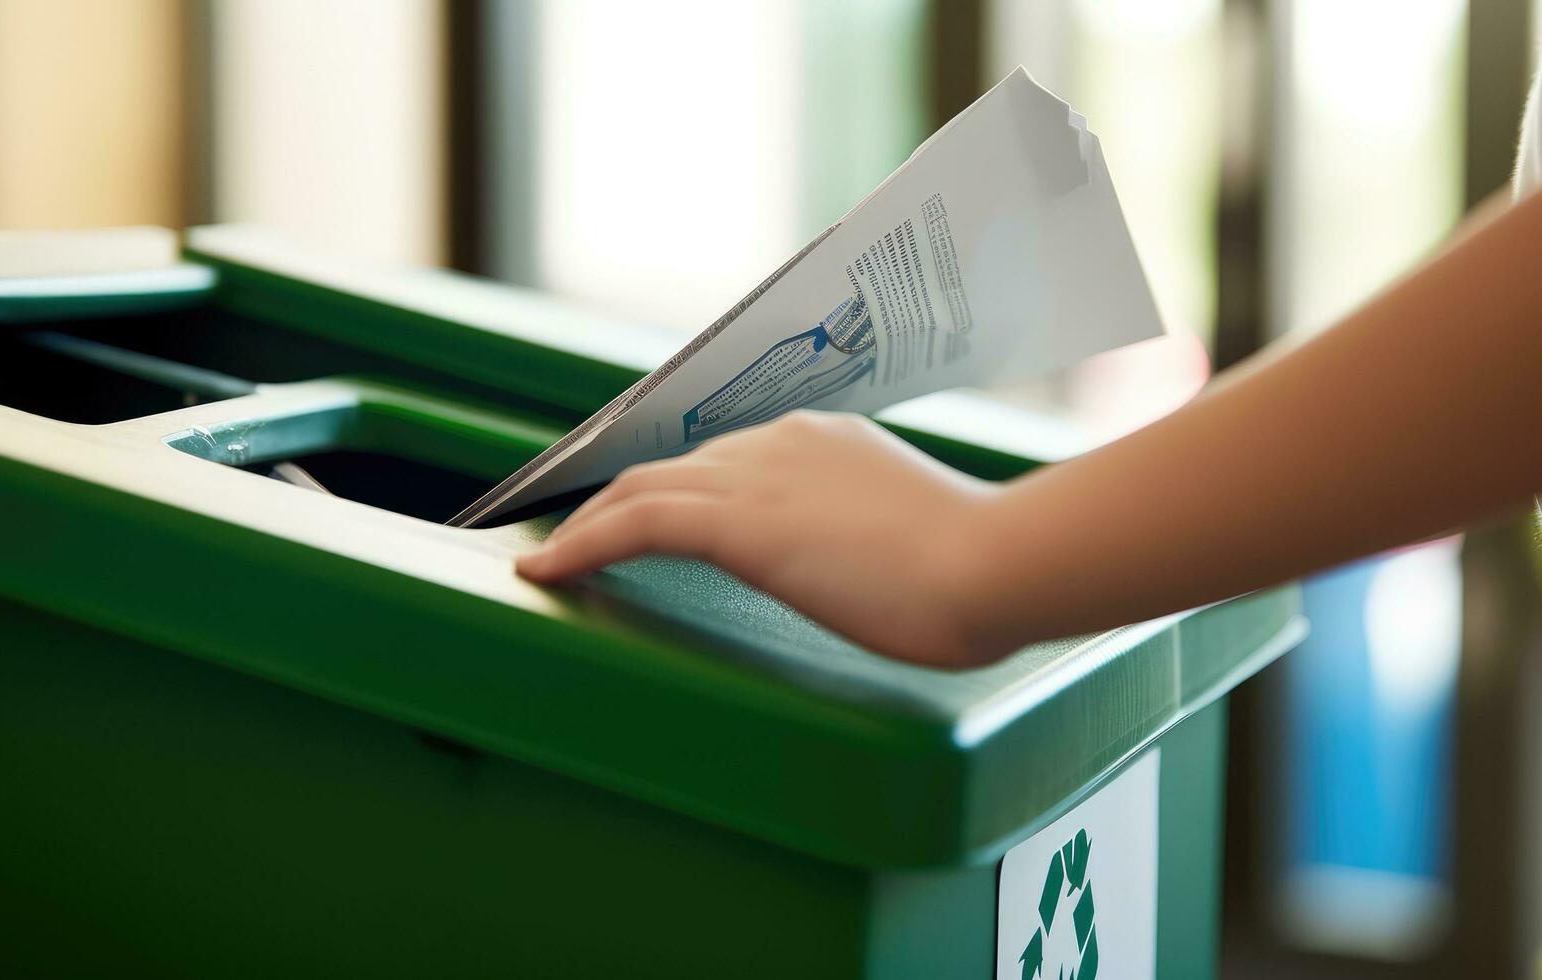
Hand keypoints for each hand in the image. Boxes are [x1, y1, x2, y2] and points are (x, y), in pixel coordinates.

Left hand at [515, 411, 1007, 667]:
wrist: (996, 561)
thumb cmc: (981, 569)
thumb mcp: (914, 539)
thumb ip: (870, 538)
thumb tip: (867, 569)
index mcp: (823, 441)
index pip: (722, 461)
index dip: (671, 489)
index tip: (637, 516)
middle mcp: (781, 441)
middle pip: (670, 467)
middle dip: (612, 502)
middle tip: (570, 541)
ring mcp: (759, 474)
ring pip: (640, 489)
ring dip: (582, 526)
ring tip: (545, 562)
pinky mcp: (740, 520)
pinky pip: (635, 523)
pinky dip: (581, 545)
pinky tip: (546, 574)